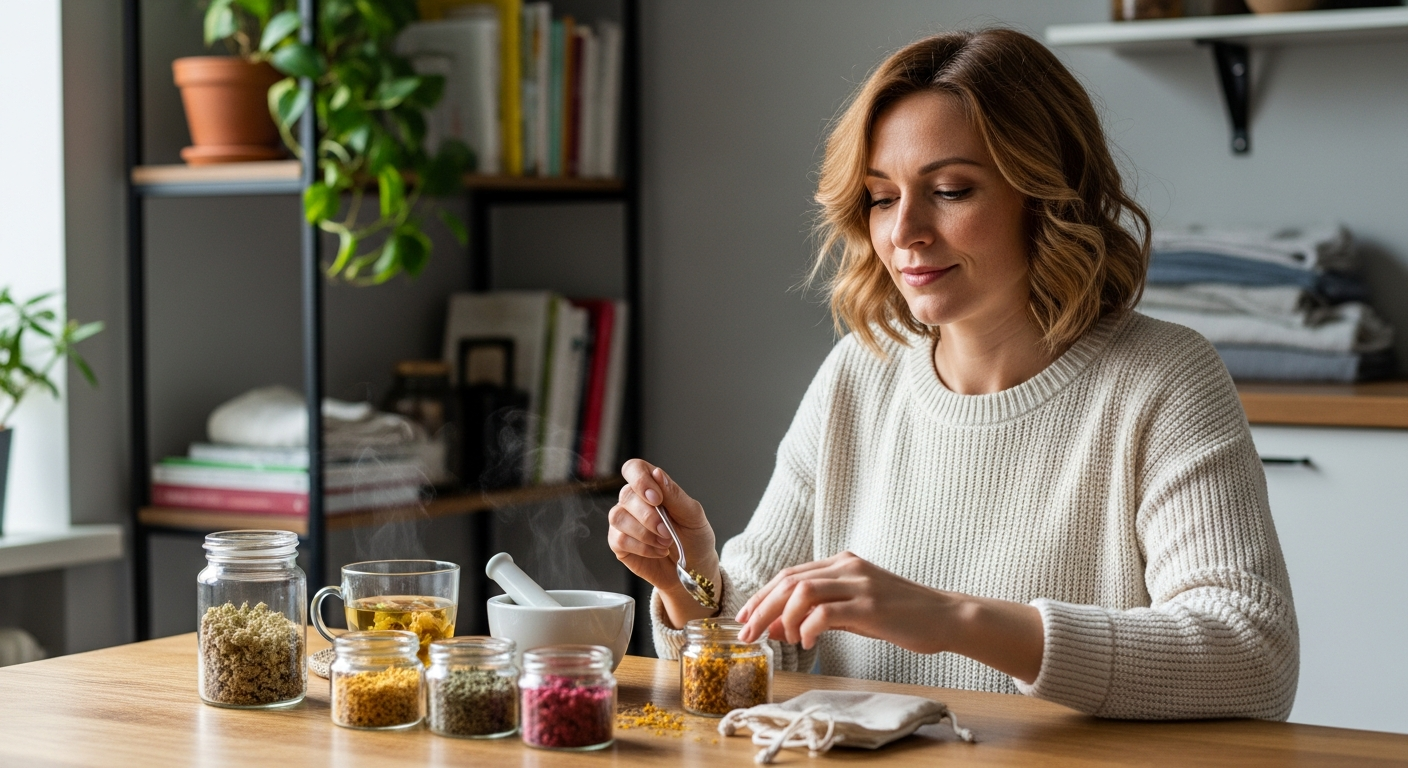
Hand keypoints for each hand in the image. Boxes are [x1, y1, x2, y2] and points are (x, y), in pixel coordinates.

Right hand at [607, 459, 719, 626]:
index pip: (634, 469)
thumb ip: (674, 494)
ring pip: (617, 517)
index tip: (657, 499)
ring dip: (645, 533)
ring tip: (665, 543)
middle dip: (649, 516)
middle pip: (626, 495)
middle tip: (668, 532)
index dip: (640, 480)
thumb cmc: (695, 540)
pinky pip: (619, 539)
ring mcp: (624, 522)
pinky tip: (657, 551)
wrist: (694, 572)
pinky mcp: (619, 544)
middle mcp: (634, 501)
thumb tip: (657, 474)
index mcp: (653, 487)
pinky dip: (642, 547)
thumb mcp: (693, 515)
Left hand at [735, 551, 1044, 682]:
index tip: (745, 617)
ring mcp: (860, 584)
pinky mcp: (871, 605)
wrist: (946, 617)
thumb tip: (778, 627)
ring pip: (803, 591)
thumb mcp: (855, 612)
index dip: (762, 595)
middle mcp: (847, 567)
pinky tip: (805, 642)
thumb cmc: (901, 616)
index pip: (790, 575)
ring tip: (778, 639)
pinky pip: (827, 612)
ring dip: (782, 617)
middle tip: (748, 633)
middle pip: (790, 581)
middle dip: (762, 607)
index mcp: (842, 563)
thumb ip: (819, 615)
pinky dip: (808, 627)